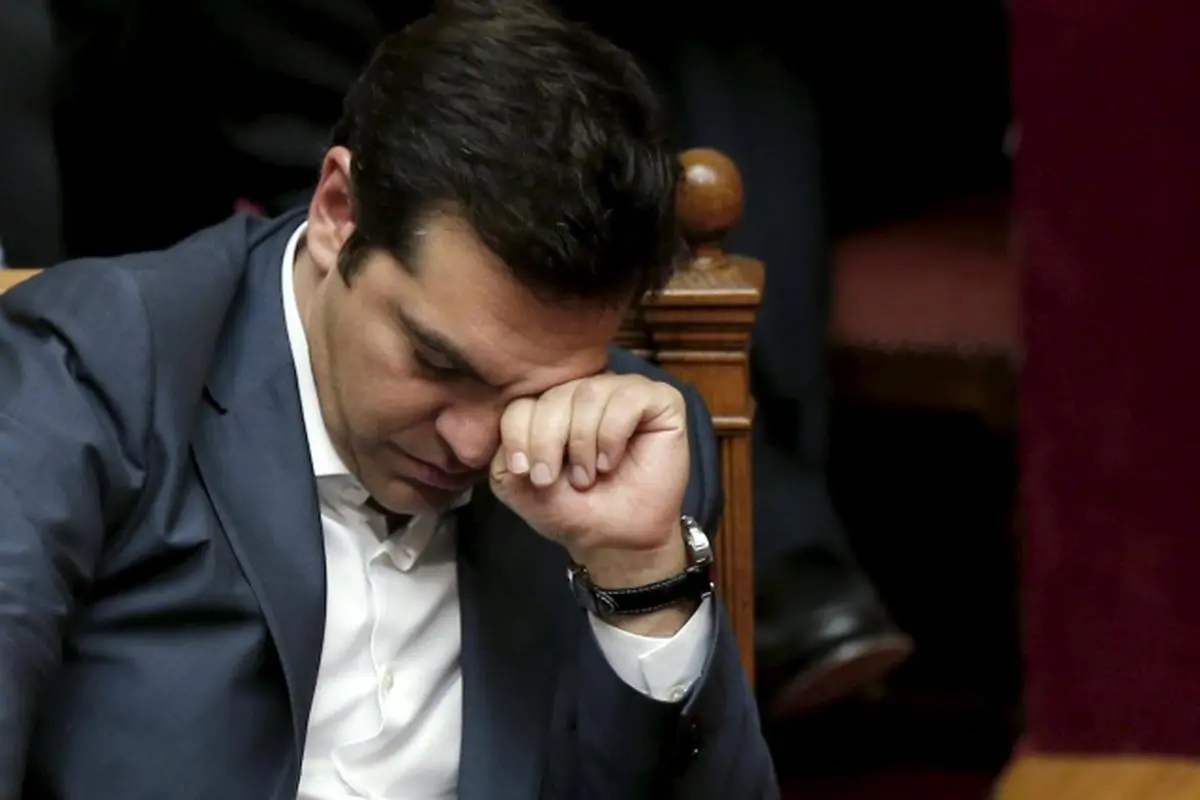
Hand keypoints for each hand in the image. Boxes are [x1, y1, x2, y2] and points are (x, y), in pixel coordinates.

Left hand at [489, 374, 688, 569]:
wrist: (617, 539)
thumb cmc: (574, 509)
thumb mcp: (520, 486)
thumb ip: (505, 452)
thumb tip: (514, 424)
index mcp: (553, 405)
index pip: (524, 402)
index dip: (521, 438)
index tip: (528, 475)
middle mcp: (587, 392)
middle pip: (554, 396)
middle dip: (549, 443)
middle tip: (559, 480)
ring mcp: (624, 392)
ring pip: (590, 393)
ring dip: (583, 442)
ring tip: (588, 475)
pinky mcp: (661, 401)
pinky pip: (628, 398)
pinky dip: (612, 434)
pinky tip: (611, 460)